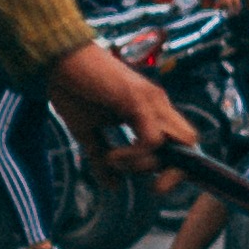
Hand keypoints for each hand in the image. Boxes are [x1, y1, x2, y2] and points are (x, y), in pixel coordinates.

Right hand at [43, 42, 195, 172]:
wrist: (56, 61)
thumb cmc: (71, 91)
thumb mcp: (88, 134)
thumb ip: (104, 160)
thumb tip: (115, 187)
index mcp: (151, 111)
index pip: (183, 142)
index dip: (178, 168)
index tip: (156, 187)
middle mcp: (158, 104)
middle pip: (192, 142)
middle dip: (176, 172)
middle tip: (150, 186)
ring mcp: (151, 100)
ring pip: (179, 143)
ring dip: (148, 165)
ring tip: (115, 161)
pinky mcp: (138, 99)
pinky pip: (152, 140)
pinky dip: (134, 156)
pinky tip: (111, 156)